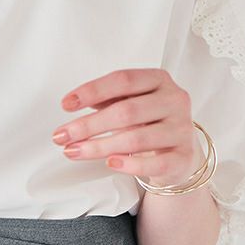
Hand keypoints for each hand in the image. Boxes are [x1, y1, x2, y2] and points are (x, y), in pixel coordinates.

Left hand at [51, 67, 206, 187]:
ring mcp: (181, 129)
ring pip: (136, 139)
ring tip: (73, 152)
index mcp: (159, 80)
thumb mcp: (131, 104)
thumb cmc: (150, 124)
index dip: (93, 90)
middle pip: (126, 111)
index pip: (123, 80)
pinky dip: (129, 164)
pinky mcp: (182, 157)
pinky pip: (154, 163)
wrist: (180, 153)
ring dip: (99, 147)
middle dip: (88, 125)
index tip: (66, 104)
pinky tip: (109, 163)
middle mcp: (174, 100)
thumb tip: (74, 102)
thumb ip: (107, 100)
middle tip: (61, 136)